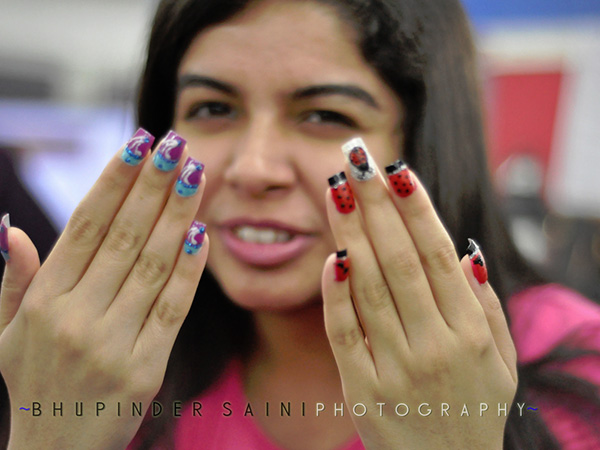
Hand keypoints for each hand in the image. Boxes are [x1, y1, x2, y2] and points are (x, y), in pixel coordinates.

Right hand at [0, 130, 208, 448]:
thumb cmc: (34, 386)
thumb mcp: (6, 336)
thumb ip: (11, 280)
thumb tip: (10, 229)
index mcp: (42, 301)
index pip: (85, 225)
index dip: (114, 180)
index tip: (139, 143)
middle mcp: (74, 317)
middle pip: (124, 235)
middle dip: (154, 184)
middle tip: (177, 142)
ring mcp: (111, 343)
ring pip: (152, 263)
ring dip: (178, 213)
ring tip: (196, 173)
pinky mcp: (145, 368)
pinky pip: (172, 307)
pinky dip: (189, 269)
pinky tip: (202, 233)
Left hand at [322, 139, 516, 448]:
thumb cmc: (475, 409)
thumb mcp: (501, 361)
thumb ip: (486, 304)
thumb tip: (465, 249)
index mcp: (471, 332)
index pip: (437, 253)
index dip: (415, 207)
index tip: (396, 166)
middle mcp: (436, 345)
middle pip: (399, 259)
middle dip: (376, 202)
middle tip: (356, 158)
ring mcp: (396, 368)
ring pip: (370, 285)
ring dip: (352, 232)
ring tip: (337, 189)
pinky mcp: (362, 390)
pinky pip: (344, 332)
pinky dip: (335, 293)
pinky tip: (332, 255)